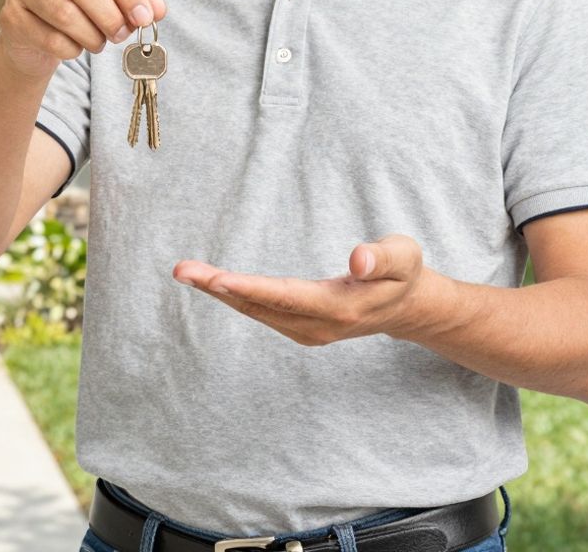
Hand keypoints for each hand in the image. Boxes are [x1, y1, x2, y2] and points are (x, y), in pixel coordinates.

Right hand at [0, 0, 167, 77]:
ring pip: (65, 15)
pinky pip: (50, 38)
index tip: (145, 17)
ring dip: (92, 36)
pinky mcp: (10, 16)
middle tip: (123, 35)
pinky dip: (71, 49)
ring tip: (100, 43)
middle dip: (110, 15)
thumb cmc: (79, 7)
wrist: (35, 34)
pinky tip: (75, 48)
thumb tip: (158, 9)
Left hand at [172, 235, 448, 345]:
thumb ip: (383, 257)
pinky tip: (209, 283)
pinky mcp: (298, 327)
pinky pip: (258, 311)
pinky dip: (233, 297)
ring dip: (218, 292)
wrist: (406, 306)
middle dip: (218, 288)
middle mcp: (318, 326)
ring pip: (254, 310)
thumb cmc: (402, 273)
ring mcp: (306, 331)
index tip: (215, 280)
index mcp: (341, 308)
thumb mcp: (404, 256)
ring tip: (184, 271)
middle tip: (181, 270)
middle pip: (261, 306)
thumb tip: (358, 258)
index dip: (250, 288)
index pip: (287, 297)